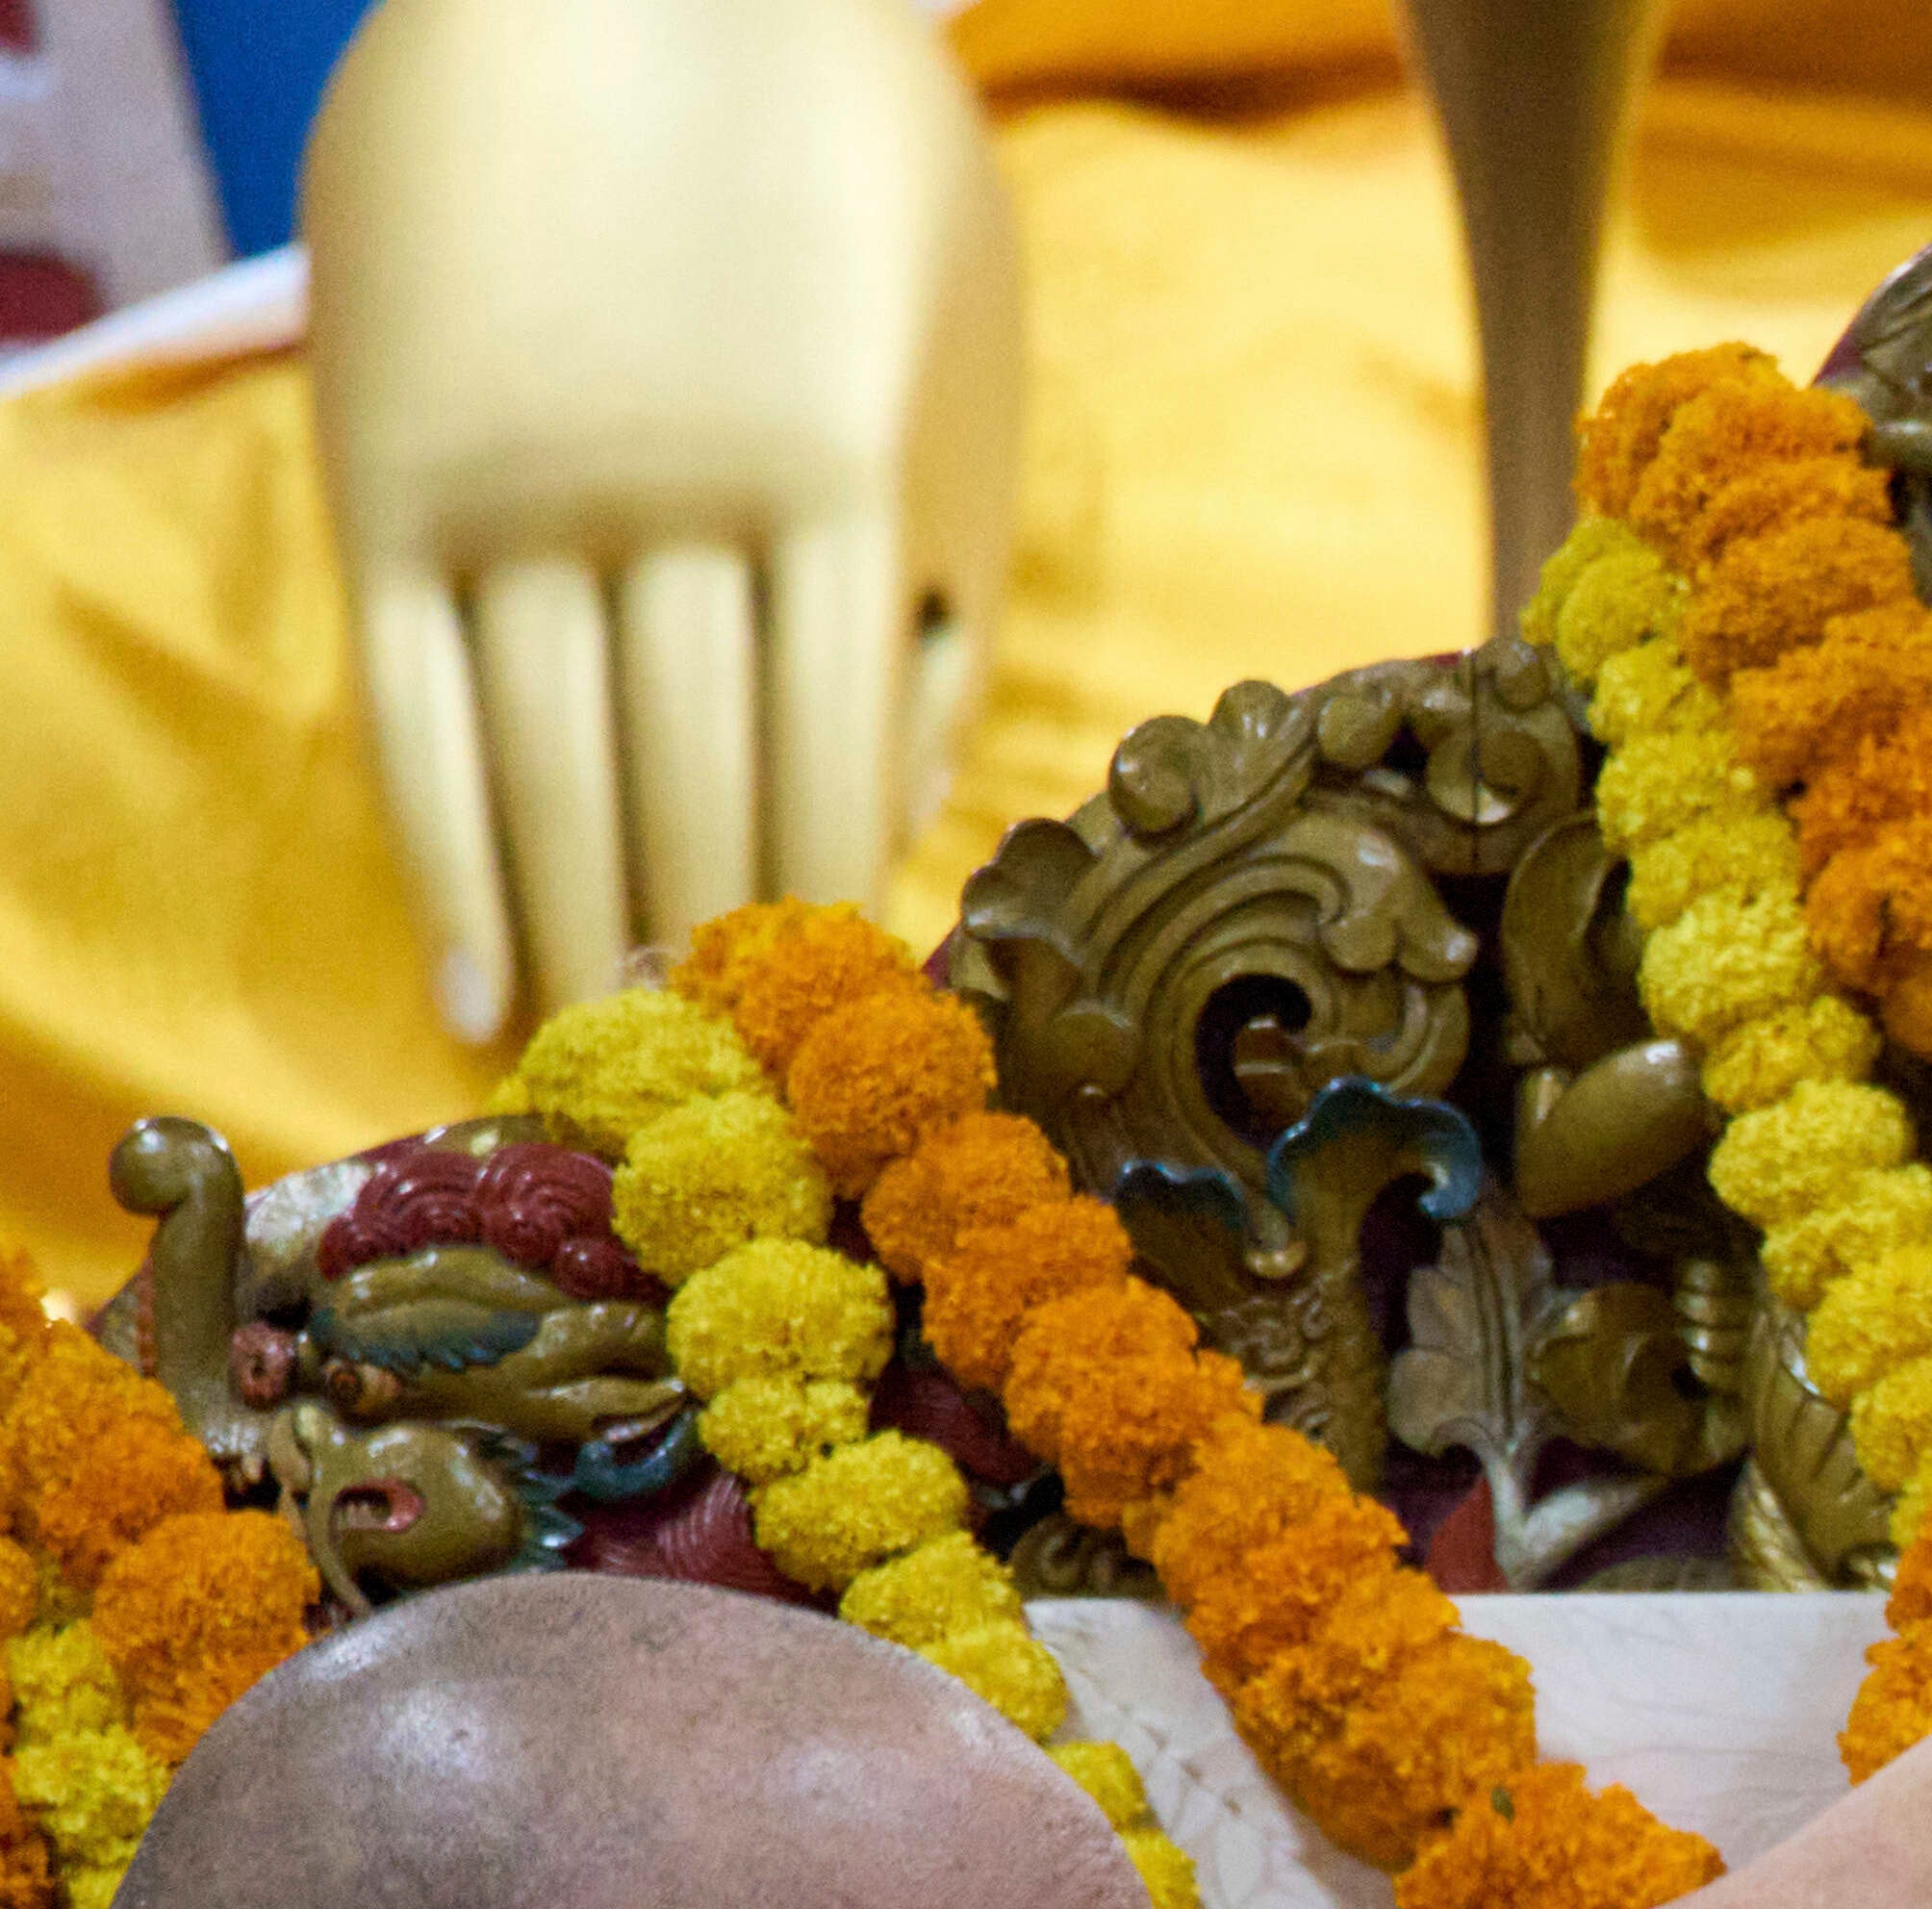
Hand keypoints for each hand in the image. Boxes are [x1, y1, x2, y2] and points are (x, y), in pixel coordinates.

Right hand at [307, 0, 1021, 1040]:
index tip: (828, 1046)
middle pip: (688, 789)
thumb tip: (898, 826)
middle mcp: (674, 499)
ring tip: (610, 1074)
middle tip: (716, 1110)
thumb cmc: (846, 187)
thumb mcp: (950, 376)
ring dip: (578, 937)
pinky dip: (450, 863)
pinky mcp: (391, 464)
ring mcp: (518, 484)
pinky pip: (413, 707)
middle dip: (705, 962)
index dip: (821, 928)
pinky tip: (479, 983)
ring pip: (546, 767)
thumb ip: (935, 599)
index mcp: (844, 487)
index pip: (831, 771)